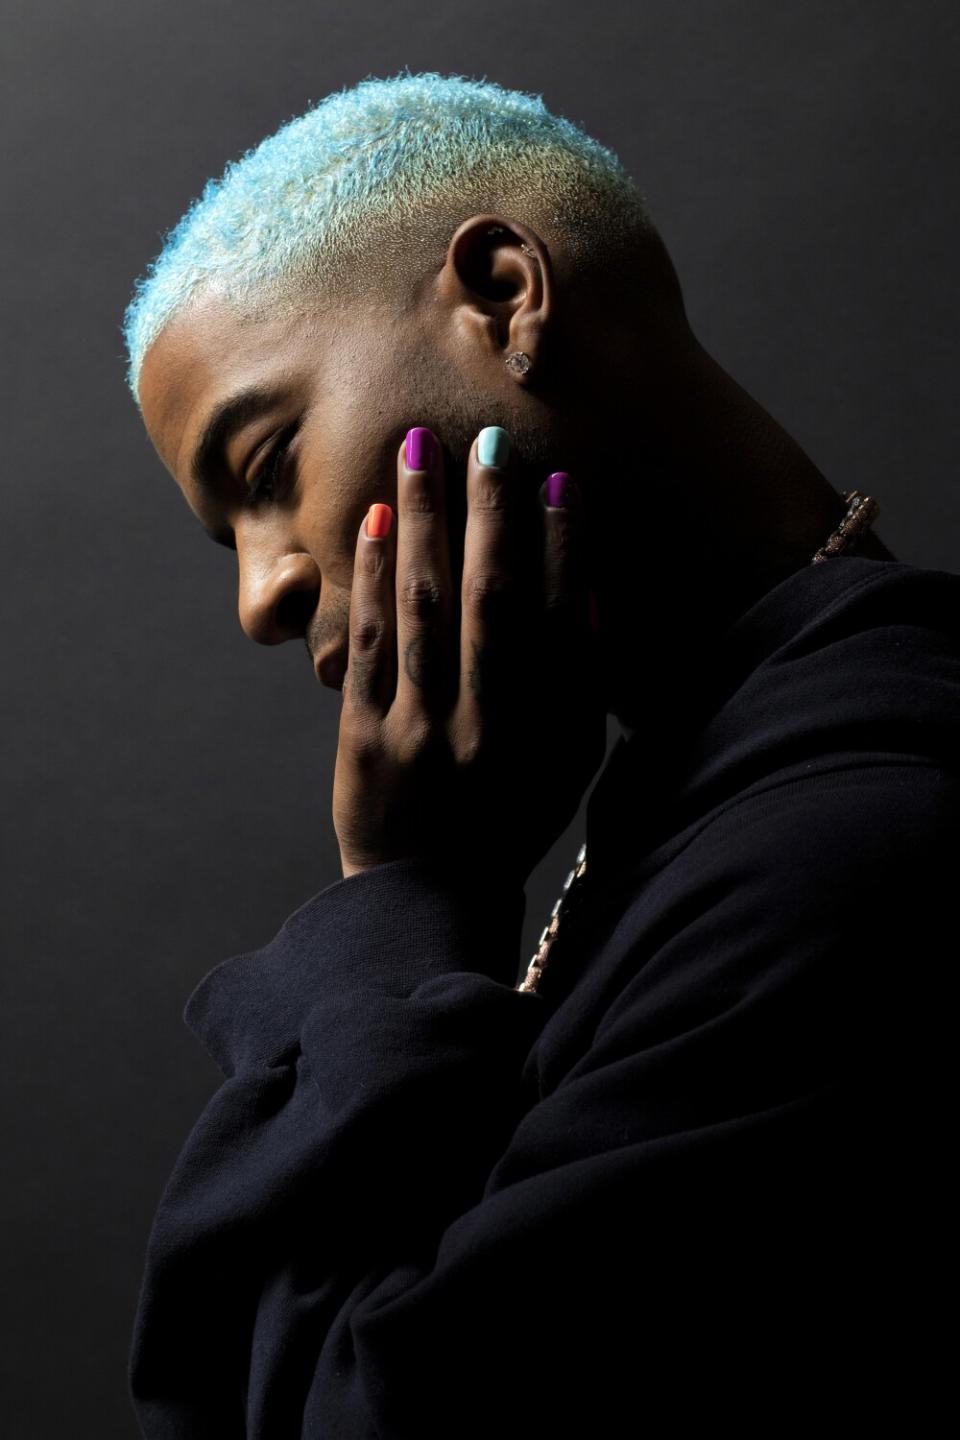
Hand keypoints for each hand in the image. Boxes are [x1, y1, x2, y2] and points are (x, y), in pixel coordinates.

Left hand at [332, 424, 607, 888]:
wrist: (426, 900)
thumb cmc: (509, 819)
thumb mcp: (566, 765)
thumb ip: (581, 684)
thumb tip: (585, 592)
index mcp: (540, 733)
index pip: (555, 623)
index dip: (561, 548)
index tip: (560, 480)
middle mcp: (482, 727)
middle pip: (486, 604)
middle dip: (487, 516)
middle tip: (485, 438)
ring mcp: (418, 731)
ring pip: (421, 612)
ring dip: (421, 526)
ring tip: (417, 452)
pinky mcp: (364, 737)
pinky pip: (367, 648)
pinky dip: (370, 580)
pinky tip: (372, 521)